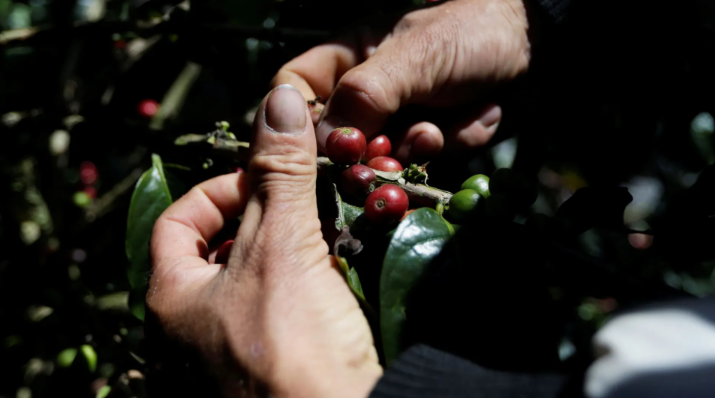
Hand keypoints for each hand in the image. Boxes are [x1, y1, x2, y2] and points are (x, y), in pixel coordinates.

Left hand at [147, 85, 381, 397]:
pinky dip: (308, 281)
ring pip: (258, 277)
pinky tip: (338, 272)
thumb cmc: (288, 342)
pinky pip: (285, 307)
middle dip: (263, 215)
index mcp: (172, 298)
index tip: (263, 180)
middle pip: (220, 247)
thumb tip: (279, 99)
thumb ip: (280, 175)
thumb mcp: (281, 247)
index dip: (218, 189)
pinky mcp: (275, 361)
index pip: (175, 220)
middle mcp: (193, 328)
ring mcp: (233, 349)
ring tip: (325, 229)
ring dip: (291, 247)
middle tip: (302, 200)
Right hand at [273, 0, 532, 162]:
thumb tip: (327, 144)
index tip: (322, 148)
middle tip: (389, 158)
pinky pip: (427, 161)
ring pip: (384, 159)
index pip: (294, 91)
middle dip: (369, 152)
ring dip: (417, 148)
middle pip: (337, 141)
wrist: (534, 42)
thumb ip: (366, 97)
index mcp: (346, 61)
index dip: (297, 122)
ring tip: (441, 128)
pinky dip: (455, 141)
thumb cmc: (467, 33)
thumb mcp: (413, 58)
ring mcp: (398, 119)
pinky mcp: (431, 139)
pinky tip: (477, 114)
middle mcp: (366, 94)